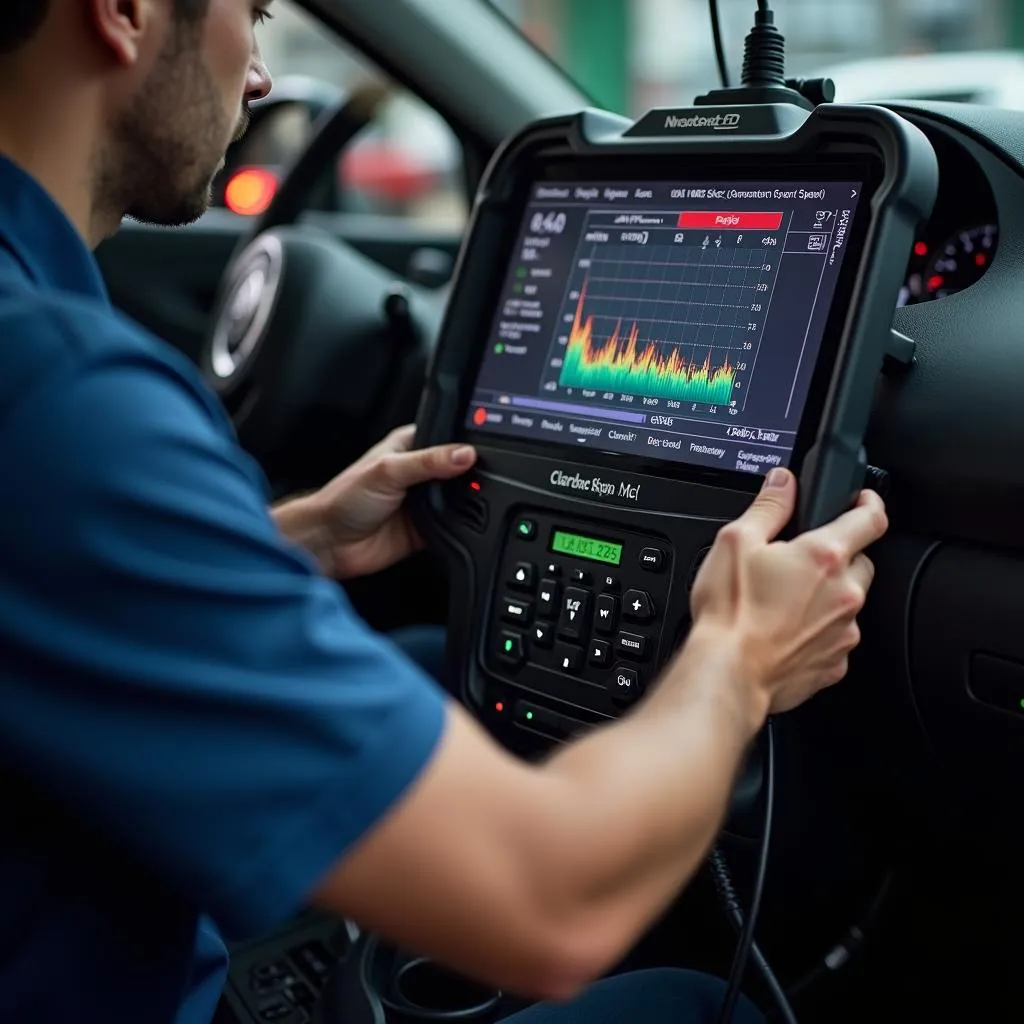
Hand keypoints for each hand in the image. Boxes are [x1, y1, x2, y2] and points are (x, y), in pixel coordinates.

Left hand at [310, 425, 475, 578]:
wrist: (330, 542)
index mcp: (410, 447)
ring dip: (467, 502)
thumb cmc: (344, 498)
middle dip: (470, 476)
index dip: (466, 443)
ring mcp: (425, 500)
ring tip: (476, 501)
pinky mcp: (428, 527)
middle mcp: (420, 472)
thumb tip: (464, 454)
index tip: (485, 451)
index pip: (448, 438)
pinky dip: (462, 526)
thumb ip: (428, 461)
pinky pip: (455, 526)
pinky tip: (465, 523)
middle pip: (458, 470)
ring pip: (460, 499)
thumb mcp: (388, 471)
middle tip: (483, 479)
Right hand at [689, 467, 887, 715]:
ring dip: (828, 596)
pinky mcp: (835, 664)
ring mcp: (844, 632)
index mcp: (824, 556)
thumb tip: (783, 483)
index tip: (863, 499)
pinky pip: (836, 638)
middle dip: (840, 556)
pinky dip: (819, 631)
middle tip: (802, 560)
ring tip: (785, 600)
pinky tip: (786, 630)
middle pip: (862, 562)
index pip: (871, 518)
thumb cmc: (730, 613)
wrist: (728, 674)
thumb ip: (768, 507)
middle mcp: (844, 593)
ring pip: (849, 602)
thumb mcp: (736, 541)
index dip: (869, 502)